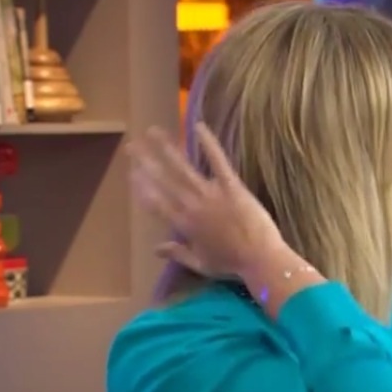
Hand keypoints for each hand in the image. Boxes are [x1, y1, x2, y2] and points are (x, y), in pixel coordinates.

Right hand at [128, 124, 283, 278]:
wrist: (260, 259)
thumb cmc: (232, 265)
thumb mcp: (200, 263)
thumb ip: (177, 253)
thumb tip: (155, 248)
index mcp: (184, 225)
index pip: (156, 203)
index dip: (142, 188)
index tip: (131, 173)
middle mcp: (192, 207)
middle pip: (164, 181)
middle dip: (146, 162)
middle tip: (131, 145)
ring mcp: (212, 195)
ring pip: (184, 168)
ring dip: (167, 148)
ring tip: (153, 131)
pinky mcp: (233, 187)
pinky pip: (218, 162)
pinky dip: (208, 144)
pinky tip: (198, 127)